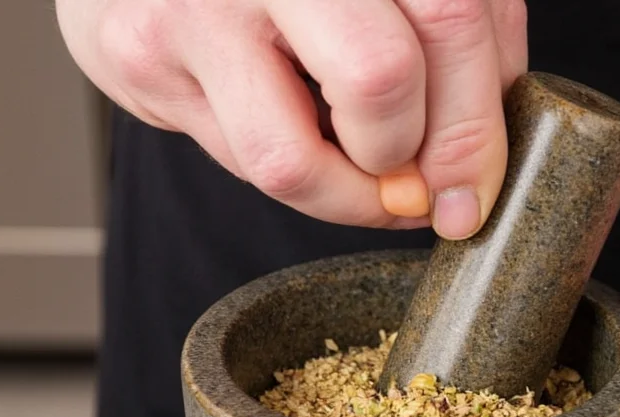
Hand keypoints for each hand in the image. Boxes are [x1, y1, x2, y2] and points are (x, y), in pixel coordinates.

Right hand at [55, 0, 527, 238]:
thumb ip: (454, 44)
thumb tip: (471, 174)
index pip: (451, 22)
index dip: (475, 131)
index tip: (469, 193)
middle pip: (380, 80)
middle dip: (410, 161)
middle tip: (411, 182)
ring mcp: (197, 5)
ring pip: (293, 160)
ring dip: (346, 195)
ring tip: (353, 167)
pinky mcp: (144, 58)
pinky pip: (243, 163)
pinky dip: (292, 171)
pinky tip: (296, 134)